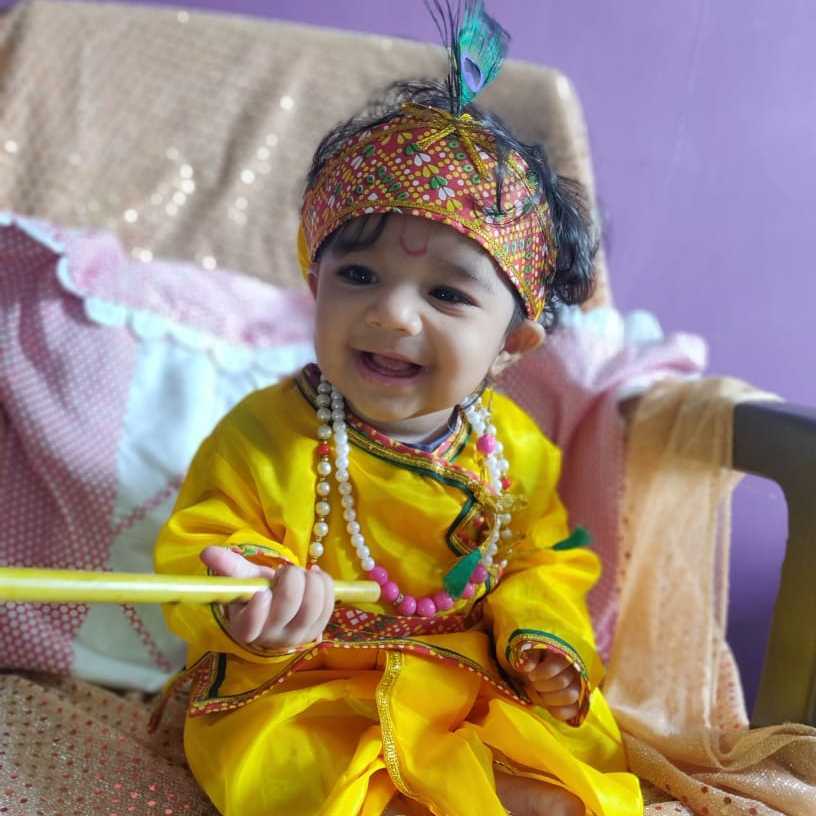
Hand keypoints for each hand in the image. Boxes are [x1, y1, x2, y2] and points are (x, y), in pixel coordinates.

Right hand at [200, 547, 334, 649]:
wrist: (278, 607)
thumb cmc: (258, 591)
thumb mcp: (243, 579)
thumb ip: (228, 566)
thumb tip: (207, 552)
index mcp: (245, 627)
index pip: (250, 627)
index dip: (257, 612)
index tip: (263, 592)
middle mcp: (272, 637)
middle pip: (289, 606)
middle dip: (292, 579)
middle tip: (287, 571)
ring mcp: (297, 637)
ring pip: (313, 606)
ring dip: (311, 581)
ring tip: (303, 574)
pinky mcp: (317, 631)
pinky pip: (329, 606)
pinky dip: (325, 584)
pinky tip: (315, 577)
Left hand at [518, 648, 581, 720]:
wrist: (528, 677)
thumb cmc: (528, 663)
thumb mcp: (525, 655)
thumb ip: (528, 658)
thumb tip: (528, 667)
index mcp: (560, 655)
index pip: (558, 664)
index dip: (544, 672)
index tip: (531, 675)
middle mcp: (573, 670)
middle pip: (562, 682)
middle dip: (542, 686)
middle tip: (533, 684)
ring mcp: (576, 688)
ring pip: (570, 696)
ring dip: (549, 698)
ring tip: (539, 694)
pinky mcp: (574, 705)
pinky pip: (572, 711)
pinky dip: (557, 711)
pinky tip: (547, 706)